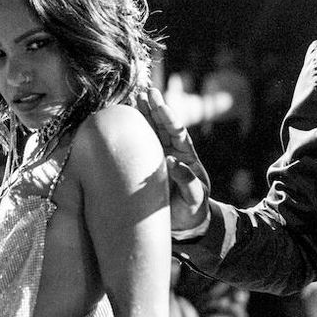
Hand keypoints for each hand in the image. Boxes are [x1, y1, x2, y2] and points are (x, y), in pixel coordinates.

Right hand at [135, 87, 210, 230]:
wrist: (182, 224)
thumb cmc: (191, 210)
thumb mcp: (195, 197)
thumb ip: (188, 181)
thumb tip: (173, 162)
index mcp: (186, 155)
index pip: (178, 133)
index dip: (170, 119)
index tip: (162, 107)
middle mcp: (171, 151)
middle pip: (163, 125)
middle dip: (155, 108)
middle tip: (147, 92)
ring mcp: (157, 156)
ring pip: (149, 131)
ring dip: (142, 114)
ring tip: (134, 98)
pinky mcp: (144, 164)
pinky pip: (137, 145)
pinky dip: (130, 132)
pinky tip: (121, 120)